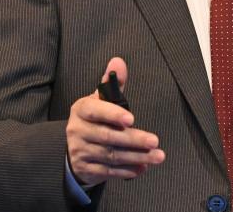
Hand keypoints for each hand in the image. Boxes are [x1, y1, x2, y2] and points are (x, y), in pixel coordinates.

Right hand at [65, 57, 164, 185]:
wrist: (76, 145)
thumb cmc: (96, 117)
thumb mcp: (102, 99)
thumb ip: (113, 83)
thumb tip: (118, 61)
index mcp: (82, 110)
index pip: (96, 111)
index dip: (113, 114)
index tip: (132, 119)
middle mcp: (77, 130)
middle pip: (107, 137)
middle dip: (133, 140)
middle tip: (155, 141)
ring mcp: (79, 151)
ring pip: (110, 155)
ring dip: (136, 157)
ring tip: (157, 156)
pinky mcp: (85, 168)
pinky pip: (107, 171)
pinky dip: (126, 171)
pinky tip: (142, 168)